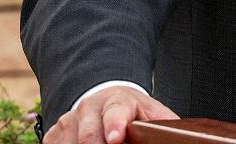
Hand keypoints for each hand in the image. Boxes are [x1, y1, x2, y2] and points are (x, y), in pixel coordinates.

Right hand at [44, 86, 177, 143]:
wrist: (105, 97)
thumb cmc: (133, 111)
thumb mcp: (152, 112)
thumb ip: (164, 123)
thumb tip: (180, 133)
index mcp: (118, 101)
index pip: (116, 112)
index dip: (114, 126)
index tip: (116, 138)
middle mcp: (90, 108)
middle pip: (88, 136)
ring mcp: (69, 120)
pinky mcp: (55, 134)